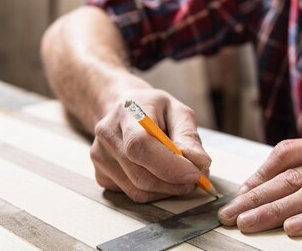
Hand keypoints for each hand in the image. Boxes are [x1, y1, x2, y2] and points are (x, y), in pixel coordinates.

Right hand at [90, 88, 210, 202]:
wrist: (122, 109)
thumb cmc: (154, 109)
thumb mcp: (178, 111)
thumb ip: (189, 136)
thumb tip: (201, 163)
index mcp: (127, 112)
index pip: (141, 145)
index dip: (169, 165)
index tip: (195, 174)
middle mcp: (108, 136)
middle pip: (140, 174)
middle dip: (174, 183)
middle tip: (197, 179)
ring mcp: (100, 158)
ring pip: (137, 190)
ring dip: (167, 190)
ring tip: (182, 176)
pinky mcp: (101, 175)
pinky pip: (132, 193)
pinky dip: (154, 191)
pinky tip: (162, 176)